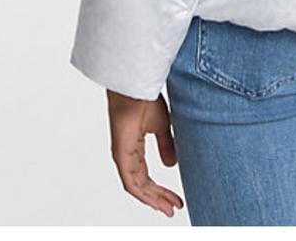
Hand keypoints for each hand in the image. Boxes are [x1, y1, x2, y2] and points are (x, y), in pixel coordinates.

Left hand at [107, 89, 184, 217]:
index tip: (175, 199)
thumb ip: (166, 145)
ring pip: (137, 187)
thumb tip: (171, 165)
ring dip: (153, 199)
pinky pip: (131, 182)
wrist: (137, 88)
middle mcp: (126, 156)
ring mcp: (122, 157)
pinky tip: (155, 201)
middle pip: (143, 185)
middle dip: (159, 198)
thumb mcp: (162, 126)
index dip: (160, 190)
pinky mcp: (121, 156)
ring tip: (168, 208)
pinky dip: (143, 194)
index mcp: (134, 149)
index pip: (146, 177)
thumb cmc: (145, 100)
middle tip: (173, 208)